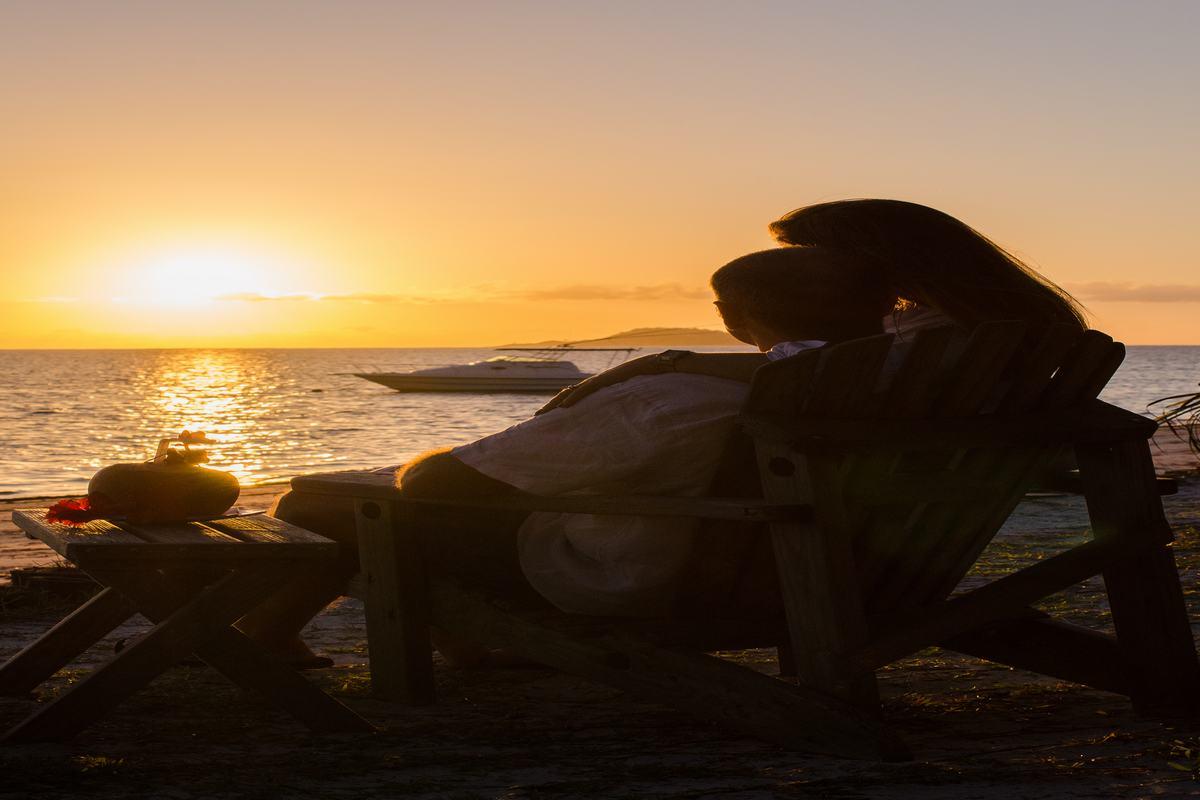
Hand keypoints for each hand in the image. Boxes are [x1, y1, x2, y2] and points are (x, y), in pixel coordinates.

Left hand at [535, 355, 668, 413]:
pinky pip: (587, 390)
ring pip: (573, 392)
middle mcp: (598, 384)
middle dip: (551, 406)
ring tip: (541, 416)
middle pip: (568, 394)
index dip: (562, 407)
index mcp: (602, 390)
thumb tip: (626, 429)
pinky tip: (563, 408)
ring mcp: (602, 381)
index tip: (549, 420)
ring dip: (556, 404)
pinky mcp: (608, 380)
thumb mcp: (634, 401)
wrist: (664, 365)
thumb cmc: (653, 383)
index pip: (576, 398)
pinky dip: (574, 399)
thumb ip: (626, 411)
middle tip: (536, 419)